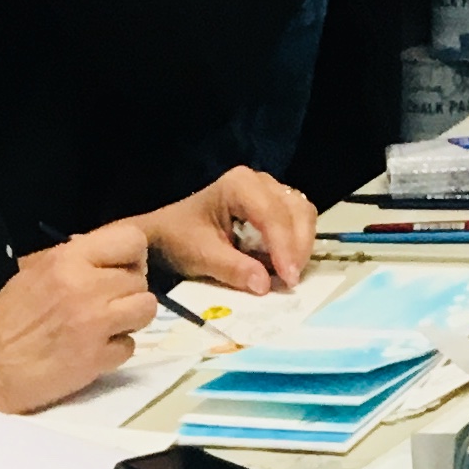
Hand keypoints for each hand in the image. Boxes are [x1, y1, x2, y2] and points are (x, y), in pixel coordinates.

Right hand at [0, 224, 158, 413]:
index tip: (118, 274)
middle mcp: (85, 285)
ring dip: (130, 320)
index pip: (132, 240)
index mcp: (67, 258)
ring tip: (104, 329)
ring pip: (146, 310)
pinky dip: (115, 352)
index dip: (132, 258)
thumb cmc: (2, 321)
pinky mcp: (96, 358)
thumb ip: (71, 260)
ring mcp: (94, 323)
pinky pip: (131, 347)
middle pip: (140, 280)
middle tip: (104, 309)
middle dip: (127, 294)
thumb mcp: (31, 272)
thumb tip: (104, 257)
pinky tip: (91, 353)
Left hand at [142, 169, 317, 295]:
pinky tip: (285, 265)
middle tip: (291, 281)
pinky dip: (296, 243)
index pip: (272, 214)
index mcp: (239, 185)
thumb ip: (233, 269)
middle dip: (298, 246)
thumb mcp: (201, 257)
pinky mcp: (274, 205)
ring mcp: (269, 191)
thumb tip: (264, 286)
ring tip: (288, 276)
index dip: (284, 246)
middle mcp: (259, 182)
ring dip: (301, 245)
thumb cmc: (179, 239)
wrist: (166, 233)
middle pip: (296, 210)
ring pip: (303, 213)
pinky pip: (297, 221)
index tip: (287, 277)